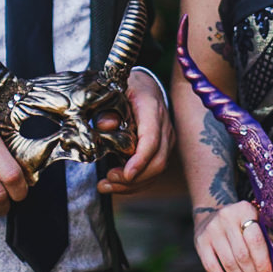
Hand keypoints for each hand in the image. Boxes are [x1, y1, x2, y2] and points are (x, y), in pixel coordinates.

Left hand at [97, 69, 173, 195]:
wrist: (147, 86)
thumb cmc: (129, 89)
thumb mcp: (115, 91)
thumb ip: (108, 109)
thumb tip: (106, 125)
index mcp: (151, 110)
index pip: (151, 140)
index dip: (140, 160)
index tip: (125, 174)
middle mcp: (164, 127)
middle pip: (157, 160)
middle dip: (134, 178)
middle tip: (108, 179)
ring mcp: (167, 140)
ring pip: (157, 169)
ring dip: (133, 184)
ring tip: (106, 185)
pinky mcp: (163, 149)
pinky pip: (154, 170)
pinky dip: (137, 182)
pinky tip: (117, 184)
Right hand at [193, 201, 272, 271]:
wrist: (212, 212)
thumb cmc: (242, 222)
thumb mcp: (256, 221)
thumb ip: (268, 239)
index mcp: (245, 210)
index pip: (256, 241)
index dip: (263, 264)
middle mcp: (226, 217)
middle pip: (242, 255)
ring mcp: (211, 230)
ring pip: (229, 264)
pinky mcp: (200, 242)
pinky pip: (212, 268)